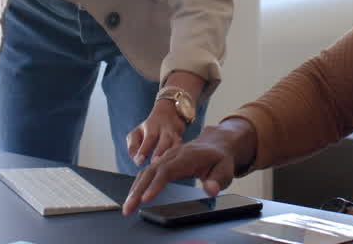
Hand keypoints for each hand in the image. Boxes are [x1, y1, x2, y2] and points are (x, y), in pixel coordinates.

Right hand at [122, 119, 253, 215]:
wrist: (216, 143)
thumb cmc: (220, 159)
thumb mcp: (225, 170)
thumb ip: (218, 180)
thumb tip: (211, 190)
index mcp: (187, 156)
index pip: (167, 171)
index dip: (155, 185)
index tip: (145, 199)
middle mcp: (173, 155)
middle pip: (151, 172)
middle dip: (137, 191)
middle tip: (128, 208)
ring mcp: (166, 157)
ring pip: (146, 172)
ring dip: (134, 189)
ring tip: (127, 206)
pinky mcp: (163, 162)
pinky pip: (147, 172)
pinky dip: (138, 185)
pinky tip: (132, 196)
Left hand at [126, 99, 186, 169]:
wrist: (168, 112)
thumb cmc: (148, 129)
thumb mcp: (137, 133)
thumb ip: (133, 146)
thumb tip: (137, 161)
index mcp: (152, 127)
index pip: (148, 138)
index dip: (144, 150)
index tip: (139, 161)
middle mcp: (166, 129)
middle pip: (165, 140)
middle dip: (160, 151)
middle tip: (154, 162)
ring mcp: (178, 134)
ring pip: (177, 143)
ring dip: (173, 154)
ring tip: (167, 167)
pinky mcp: (185, 140)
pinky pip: (185, 148)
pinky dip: (182, 155)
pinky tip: (178, 166)